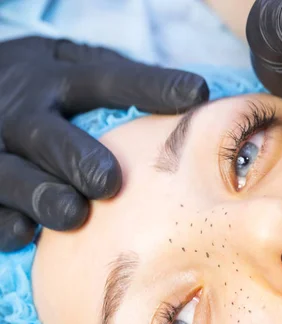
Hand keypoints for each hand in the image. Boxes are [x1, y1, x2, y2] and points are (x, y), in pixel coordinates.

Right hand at [0, 37, 208, 251]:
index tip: (196, 95)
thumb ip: (121, 80)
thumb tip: (195, 98)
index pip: (108, 80)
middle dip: (78, 158)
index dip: (151, 87)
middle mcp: (22, 111)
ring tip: (74, 215)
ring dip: (42, 195)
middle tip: (109, 182)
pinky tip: (24, 231)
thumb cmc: (44, 87)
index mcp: (56, 77)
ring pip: (11, 174)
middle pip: (50, 135)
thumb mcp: (71, 66)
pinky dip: (3, 220)